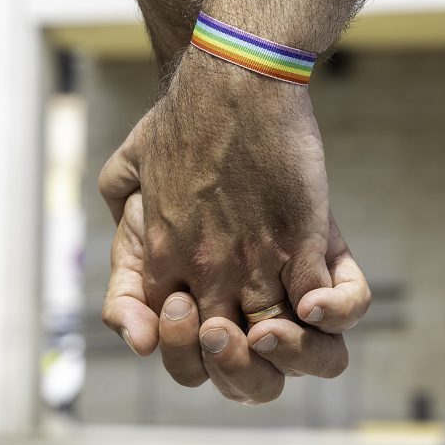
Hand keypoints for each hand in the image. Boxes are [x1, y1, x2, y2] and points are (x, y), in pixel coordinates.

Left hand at [99, 47, 370, 400]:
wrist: (233, 80)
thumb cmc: (183, 116)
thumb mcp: (129, 161)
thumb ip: (120, 195)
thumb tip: (123, 211)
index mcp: (159, 258)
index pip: (161, 337)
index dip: (179, 348)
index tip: (196, 322)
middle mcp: (203, 271)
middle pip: (218, 358)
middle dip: (232, 363)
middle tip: (243, 332)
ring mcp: (253, 261)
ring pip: (272, 343)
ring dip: (283, 343)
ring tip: (286, 317)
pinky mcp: (299, 242)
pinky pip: (318, 306)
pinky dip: (325, 313)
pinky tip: (317, 298)